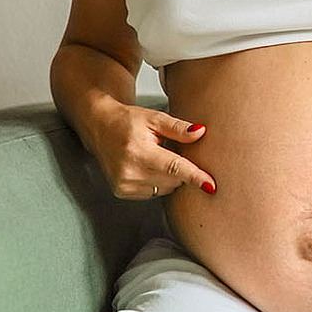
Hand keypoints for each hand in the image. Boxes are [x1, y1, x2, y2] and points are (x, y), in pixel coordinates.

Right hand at [90, 102, 214, 199]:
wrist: (100, 128)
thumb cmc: (128, 121)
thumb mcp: (155, 118)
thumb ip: (179, 128)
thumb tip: (201, 132)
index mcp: (138, 151)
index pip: (173, 168)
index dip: (194, 177)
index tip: (211, 186)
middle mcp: (129, 172)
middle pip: (173, 180)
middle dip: (182, 169)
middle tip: (172, 150)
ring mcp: (124, 184)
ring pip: (166, 189)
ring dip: (170, 177)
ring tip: (158, 157)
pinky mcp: (122, 192)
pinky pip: (154, 193)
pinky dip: (158, 182)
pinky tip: (149, 167)